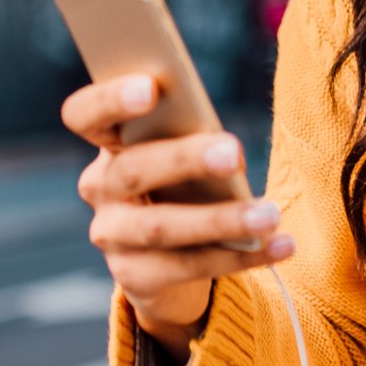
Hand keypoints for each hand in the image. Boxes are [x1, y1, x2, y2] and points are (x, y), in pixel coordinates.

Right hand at [62, 74, 293, 359]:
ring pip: (161, 227)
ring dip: (220, 219)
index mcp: (108, 143)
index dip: (110, 99)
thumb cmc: (186, 183)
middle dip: (185, 159)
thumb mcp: (183, 153)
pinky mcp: (134, 277)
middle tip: (234, 152)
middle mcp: (99, 187)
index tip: (151, 88)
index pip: (85, 114)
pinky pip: (189, 266)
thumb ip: (189, 137)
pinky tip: (281, 245)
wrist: (170, 261)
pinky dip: (241, 256)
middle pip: (133, 169)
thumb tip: (225, 143)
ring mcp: (111, 236)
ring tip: (270, 214)